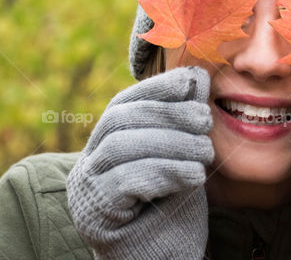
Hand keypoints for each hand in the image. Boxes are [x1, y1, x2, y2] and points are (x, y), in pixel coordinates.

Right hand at [66, 66, 214, 259]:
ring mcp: (85, 186)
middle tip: (205, 122)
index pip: (124, 102)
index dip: (156, 87)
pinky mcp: (93, 212)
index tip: (190, 81)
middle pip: (120, 118)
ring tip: (204, 154)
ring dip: (171, 143)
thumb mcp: (184, 161)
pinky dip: (164, 171)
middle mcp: (89, 161)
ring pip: (122, 144)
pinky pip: (125, 179)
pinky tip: (193, 176)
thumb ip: (186, 123)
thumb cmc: (172, 215)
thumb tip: (198, 75)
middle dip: (168, 113)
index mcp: (107, 144)